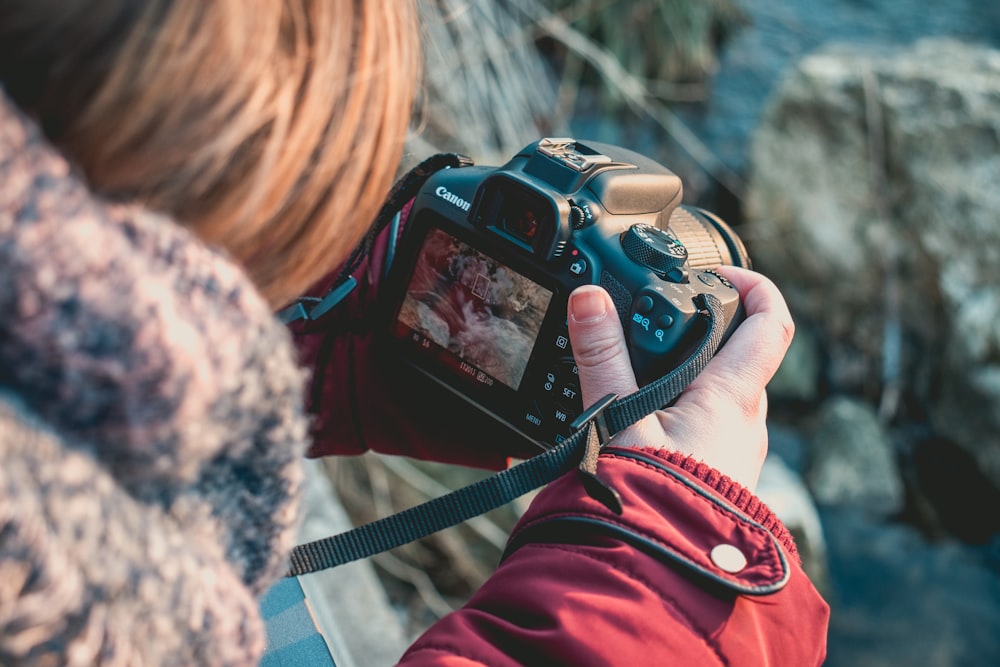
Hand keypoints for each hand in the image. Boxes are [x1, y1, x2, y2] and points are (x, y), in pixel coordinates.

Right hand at [566, 267, 793, 491]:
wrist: (662, 572)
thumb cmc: (651, 502)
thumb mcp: (617, 419)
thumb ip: (602, 357)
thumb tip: (590, 301)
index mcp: (731, 397)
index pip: (773, 323)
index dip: (756, 284)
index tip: (721, 271)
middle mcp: (747, 422)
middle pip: (743, 355)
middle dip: (707, 330)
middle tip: (661, 322)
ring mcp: (739, 451)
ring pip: (726, 393)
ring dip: (693, 374)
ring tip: (640, 375)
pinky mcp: (721, 474)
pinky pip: (713, 427)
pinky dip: (685, 409)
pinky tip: (644, 423)